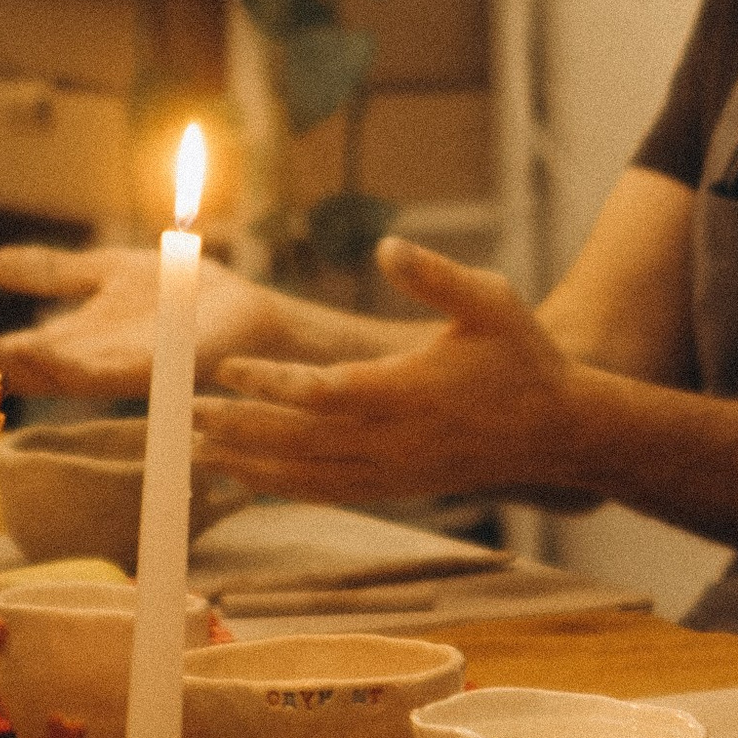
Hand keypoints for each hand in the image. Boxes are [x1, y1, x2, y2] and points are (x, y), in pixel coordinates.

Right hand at [0, 242, 274, 398]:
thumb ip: (54, 273)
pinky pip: (104, 373)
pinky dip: (71, 364)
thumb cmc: (180, 296)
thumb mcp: (104, 273)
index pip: (10, 349)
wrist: (243, 310)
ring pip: (55, 375)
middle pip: (22, 368)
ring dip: (19, 362)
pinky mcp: (151, 370)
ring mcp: (117, 371)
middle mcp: (87, 363)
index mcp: (74, 341)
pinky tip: (44, 349)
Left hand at [194, 240, 580, 502]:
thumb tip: (386, 244)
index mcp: (408, 391)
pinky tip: (247, 478)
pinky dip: (282, 487)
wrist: (557, 431)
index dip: (272, 386)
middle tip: (181, 416)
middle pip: (300, 441)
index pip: (325, 393)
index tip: (227, 371)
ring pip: (307, 475)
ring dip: (249, 463)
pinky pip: (328, 492)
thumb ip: (435, 276)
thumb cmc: (522, 358)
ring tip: (195, 450)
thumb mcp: (491, 300)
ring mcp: (392, 472)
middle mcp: (393, 440)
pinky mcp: (394, 489)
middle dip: (239, 429)